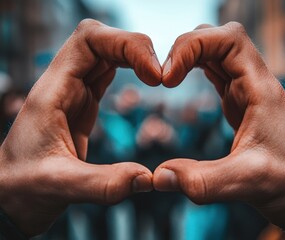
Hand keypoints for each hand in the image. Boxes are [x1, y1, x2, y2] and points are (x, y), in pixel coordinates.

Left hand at [0, 19, 160, 236]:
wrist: (12, 194)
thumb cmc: (24, 187)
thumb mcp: (60, 186)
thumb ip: (104, 183)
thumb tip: (149, 177)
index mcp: (52, 92)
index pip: (88, 40)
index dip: (125, 45)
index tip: (152, 74)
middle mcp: (63, 84)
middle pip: (101, 40)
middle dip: (135, 48)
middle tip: (160, 76)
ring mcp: (74, 91)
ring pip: (105, 53)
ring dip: (134, 56)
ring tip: (157, 77)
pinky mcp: (83, 103)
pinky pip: (106, 72)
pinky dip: (128, 68)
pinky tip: (143, 79)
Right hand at [154, 22, 284, 228]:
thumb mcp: (246, 182)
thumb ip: (202, 180)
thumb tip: (159, 177)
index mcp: (260, 89)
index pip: (228, 40)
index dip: (193, 47)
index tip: (169, 78)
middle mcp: (253, 81)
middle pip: (217, 38)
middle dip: (186, 49)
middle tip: (165, 78)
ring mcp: (245, 87)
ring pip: (214, 50)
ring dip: (188, 56)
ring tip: (168, 79)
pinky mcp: (238, 98)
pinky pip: (215, 69)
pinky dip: (194, 67)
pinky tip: (181, 81)